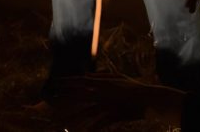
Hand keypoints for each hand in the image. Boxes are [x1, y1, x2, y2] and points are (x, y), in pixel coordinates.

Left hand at [45, 73, 184, 128]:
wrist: (149, 99)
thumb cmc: (134, 87)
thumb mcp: (118, 77)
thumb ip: (102, 75)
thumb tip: (87, 73)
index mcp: (103, 83)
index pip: (81, 81)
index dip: (68, 82)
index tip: (56, 82)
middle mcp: (102, 92)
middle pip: (79, 96)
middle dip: (64, 99)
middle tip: (50, 101)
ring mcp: (107, 104)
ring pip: (86, 112)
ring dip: (73, 119)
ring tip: (60, 124)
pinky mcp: (113, 114)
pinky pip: (99, 123)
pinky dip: (91, 128)